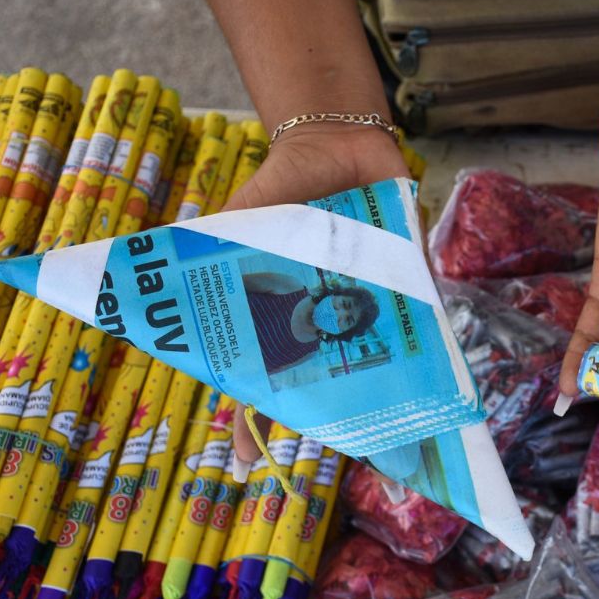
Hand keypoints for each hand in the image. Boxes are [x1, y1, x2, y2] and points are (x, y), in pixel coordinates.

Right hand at [226, 125, 409, 472]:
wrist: (333, 142)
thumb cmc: (282, 186)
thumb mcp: (242, 221)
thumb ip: (218, 250)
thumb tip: (166, 282)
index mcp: (287, 307)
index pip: (267, 370)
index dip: (253, 412)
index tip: (244, 456)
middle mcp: (330, 311)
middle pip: (327, 373)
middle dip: (326, 411)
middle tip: (330, 446)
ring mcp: (372, 296)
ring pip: (376, 352)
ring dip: (381, 386)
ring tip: (383, 429)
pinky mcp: (409, 272)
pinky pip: (422, 309)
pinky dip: (428, 335)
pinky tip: (432, 372)